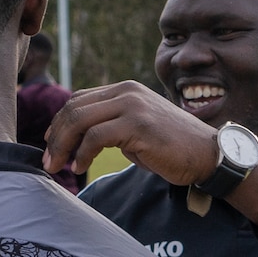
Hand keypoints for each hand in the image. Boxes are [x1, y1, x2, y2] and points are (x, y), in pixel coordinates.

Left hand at [43, 80, 218, 185]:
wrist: (208, 154)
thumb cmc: (172, 147)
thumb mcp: (135, 129)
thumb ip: (110, 126)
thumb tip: (77, 139)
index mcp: (124, 89)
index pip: (78, 100)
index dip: (59, 123)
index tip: (51, 145)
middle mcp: (126, 92)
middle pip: (73, 108)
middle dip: (55, 136)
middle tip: (48, 161)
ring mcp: (132, 106)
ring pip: (79, 120)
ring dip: (62, 146)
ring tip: (58, 166)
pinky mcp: (138, 124)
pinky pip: (95, 137)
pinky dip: (82, 154)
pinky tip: (80, 167)